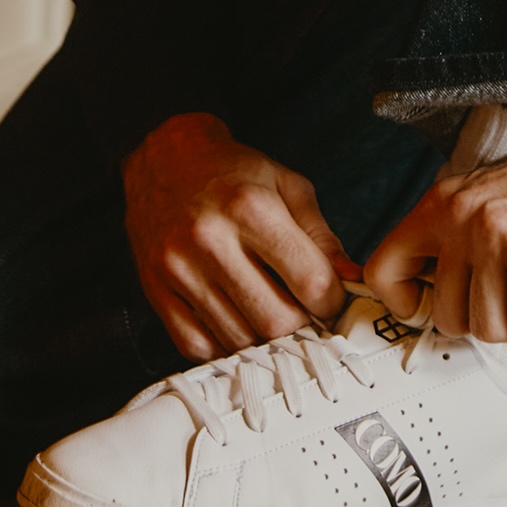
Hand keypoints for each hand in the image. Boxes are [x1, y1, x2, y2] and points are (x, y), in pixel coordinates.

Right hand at [122, 113, 360, 361]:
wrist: (164, 160)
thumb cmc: (233, 172)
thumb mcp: (287, 185)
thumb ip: (322, 235)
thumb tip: (351, 279)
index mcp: (250, 207)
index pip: (309, 280)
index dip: (332, 300)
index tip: (332, 300)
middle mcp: (210, 238)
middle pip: (274, 320)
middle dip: (300, 325)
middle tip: (303, 312)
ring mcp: (178, 268)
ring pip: (238, 339)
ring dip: (264, 339)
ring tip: (270, 312)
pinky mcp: (156, 290)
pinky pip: (197, 346)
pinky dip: (225, 346)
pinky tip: (236, 321)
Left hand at [365, 67, 506, 341]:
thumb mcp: (497, 197)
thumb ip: (464, 239)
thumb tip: (444, 301)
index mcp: (444, 200)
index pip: (382, 268)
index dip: (406, 301)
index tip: (437, 304)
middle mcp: (460, 215)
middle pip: (446, 317)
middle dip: (492, 316)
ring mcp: (495, 235)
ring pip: (491, 329)